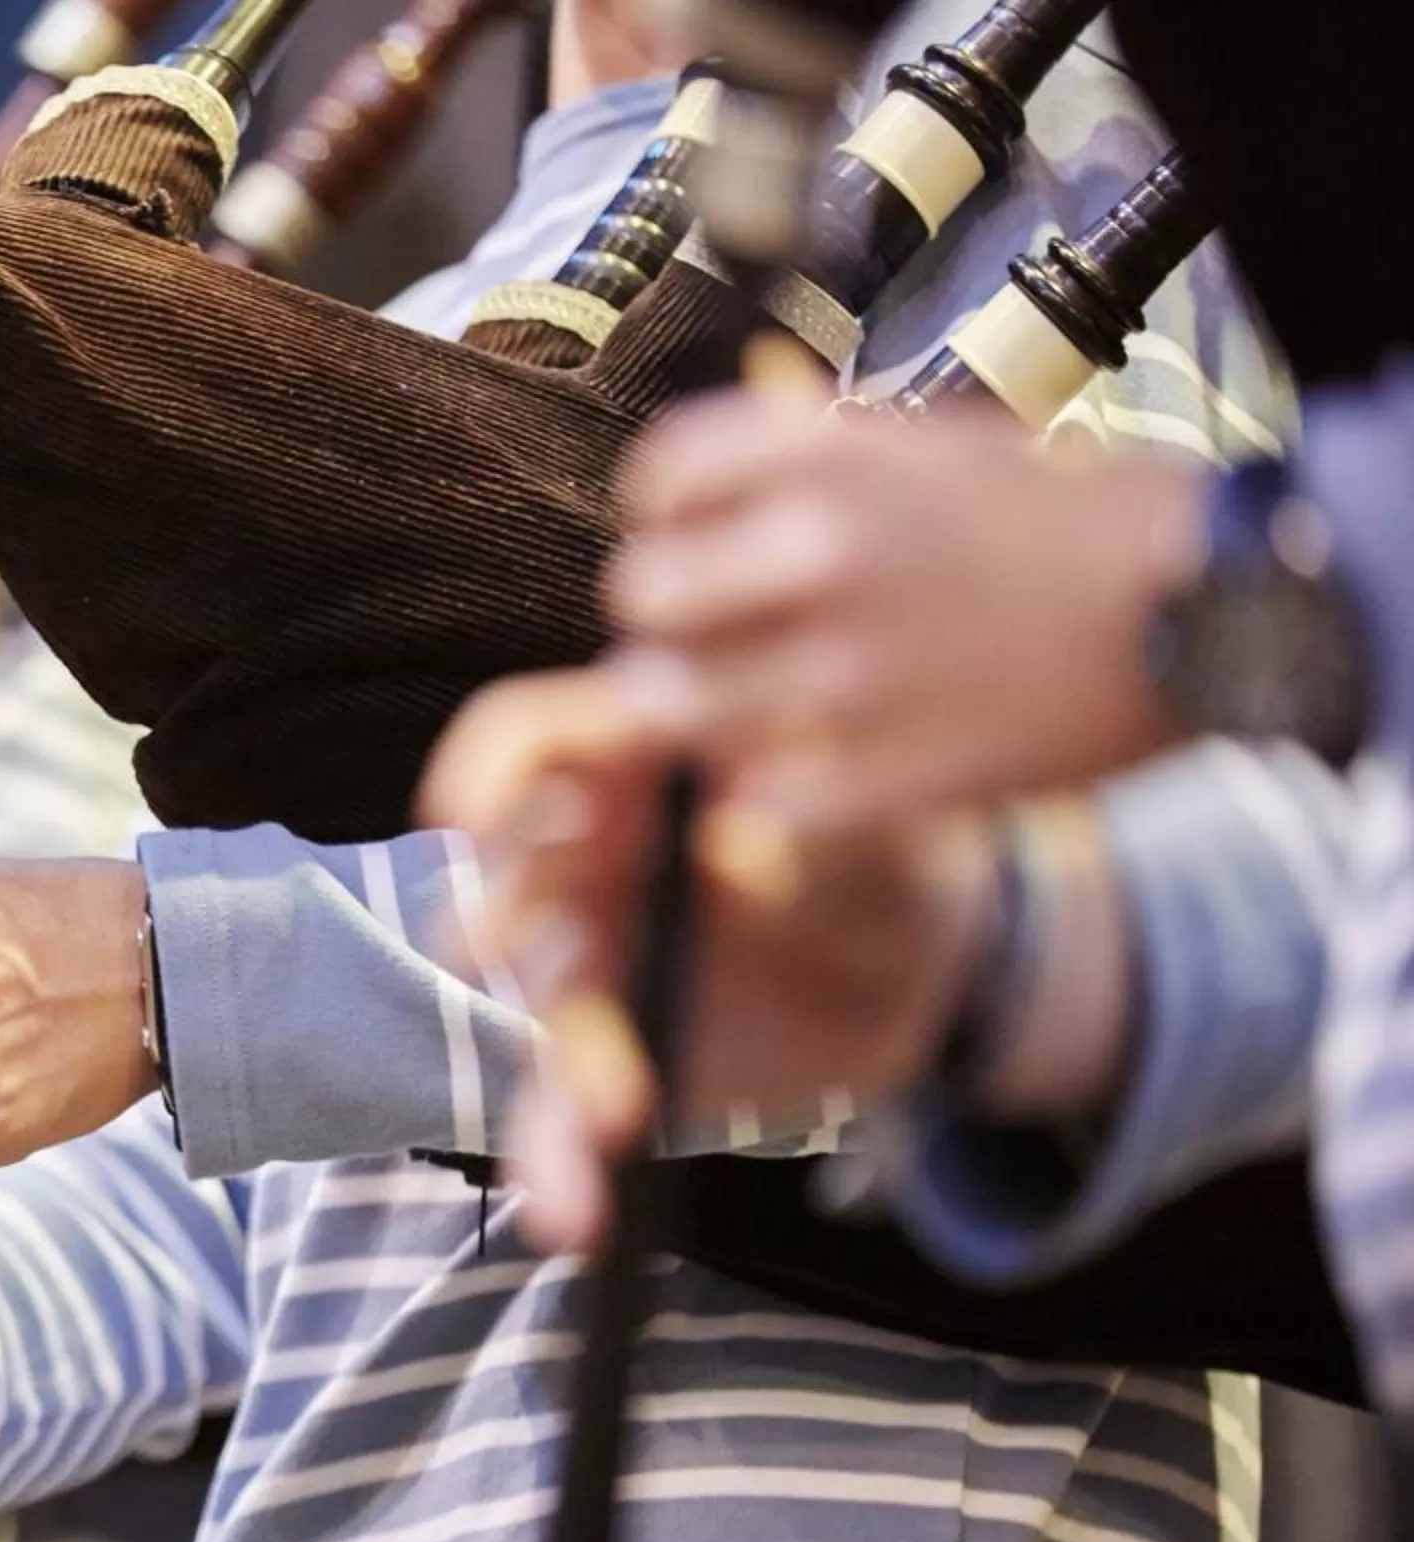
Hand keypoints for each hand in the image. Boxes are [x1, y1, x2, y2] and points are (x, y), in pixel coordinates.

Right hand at [421, 669, 997, 1247]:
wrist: (921, 964)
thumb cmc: (887, 850)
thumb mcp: (882, 829)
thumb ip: (818, 837)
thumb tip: (742, 858)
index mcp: (633, 765)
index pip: (533, 744)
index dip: (490, 772)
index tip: (477, 815)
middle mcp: (581, 858)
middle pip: (513, 874)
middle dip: (512, 919)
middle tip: (561, 964)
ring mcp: (586, 962)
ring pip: (537, 1006)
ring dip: (563, 1062)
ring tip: (618, 1118)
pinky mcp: (602, 1059)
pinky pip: (559, 1111)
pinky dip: (558, 1164)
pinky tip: (573, 1218)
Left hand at [606, 391, 1206, 830]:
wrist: (1201, 603)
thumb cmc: (1069, 523)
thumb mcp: (936, 444)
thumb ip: (814, 460)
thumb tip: (706, 485)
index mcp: (833, 462)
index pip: (661, 477)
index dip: (666, 514)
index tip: (689, 535)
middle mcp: (823, 558)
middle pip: (642, 593)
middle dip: (668, 616)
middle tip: (706, 634)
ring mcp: (845, 673)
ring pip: (671, 705)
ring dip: (694, 709)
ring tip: (734, 708)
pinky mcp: (878, 774)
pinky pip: (757, 793)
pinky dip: (773, 789)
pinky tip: (810, 767)